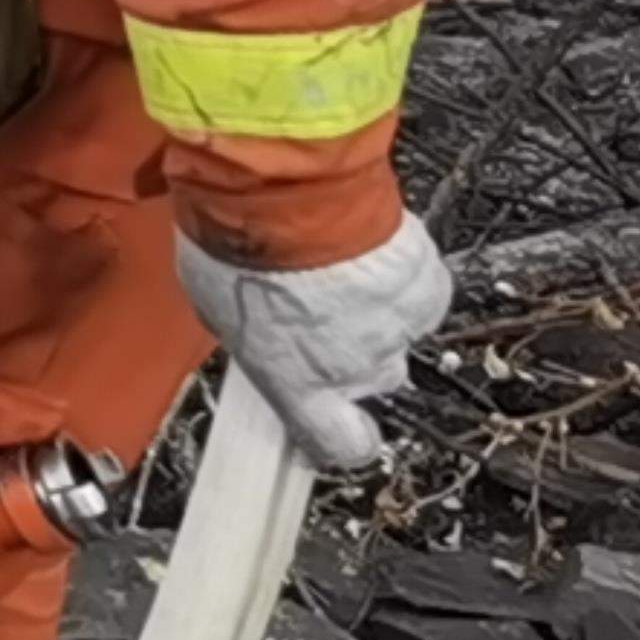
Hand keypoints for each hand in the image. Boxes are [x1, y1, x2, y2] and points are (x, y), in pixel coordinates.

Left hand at [174, 214, 451, 473]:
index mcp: (297, 384)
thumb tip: (257, 334)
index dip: (343, 437)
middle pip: (370, 377)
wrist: (286, 195)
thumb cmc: (237, 246)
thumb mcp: (215, 305)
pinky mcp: (424, 290)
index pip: (337, 444)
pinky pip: (419, 293)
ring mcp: (393, 331)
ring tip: (336, 266)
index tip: (338, 427)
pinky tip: (368, 250)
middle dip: (351, 348)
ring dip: (374, 306)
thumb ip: (253, 336)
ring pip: (396, 332)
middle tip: (320, 307)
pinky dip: (402, 276)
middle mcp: (353, 368)